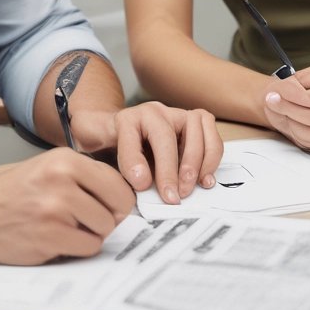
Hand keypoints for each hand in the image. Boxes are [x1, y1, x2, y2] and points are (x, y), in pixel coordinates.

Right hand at [0, 148, 134, 264]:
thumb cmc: (14, 193)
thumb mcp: (48, 167)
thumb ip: (84, 175)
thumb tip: (125, 195)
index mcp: (65, 159)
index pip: (118, 181)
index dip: (119, 198)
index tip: (110, 205)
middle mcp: (63, 179)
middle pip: (117, 206)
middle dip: (108, 217)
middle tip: (88, 219)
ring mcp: (56, 209)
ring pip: (104, 229)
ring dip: (91, 234)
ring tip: (67, 227)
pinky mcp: (50, 237)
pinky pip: (88, 247)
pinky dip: (78, 248)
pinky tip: (57, 239)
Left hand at [72, 101, 222, 202]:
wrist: (117, 131)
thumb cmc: (110, 146)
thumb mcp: (98, 152)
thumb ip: (116, 165)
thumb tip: (143, 181)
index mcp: (126, 118)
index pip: (131, 137)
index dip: (136, 163)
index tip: (141, 187)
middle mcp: (153, 111)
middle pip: (166, 134)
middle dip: (171, 169)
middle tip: (172, 198)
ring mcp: (176, 114)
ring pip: (195, 127)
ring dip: (197, 162)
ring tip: (188, 189)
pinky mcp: (194, 123)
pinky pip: (211, 133)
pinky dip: (212, 157)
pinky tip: (204, 180)